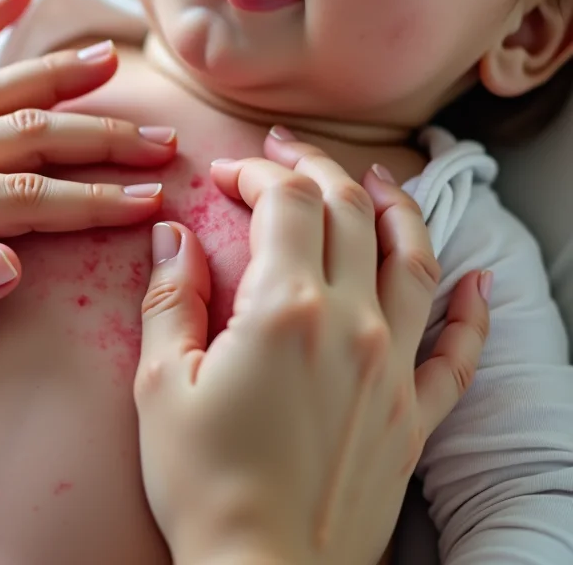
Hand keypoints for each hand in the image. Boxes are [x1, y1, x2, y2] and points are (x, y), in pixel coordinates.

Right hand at [134, 132, 490, 564]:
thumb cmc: (203, 483)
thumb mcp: (159, 384)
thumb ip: (169, 298)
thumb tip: (172, 235)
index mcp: (285, 310)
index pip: (285, 203)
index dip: (254, 172)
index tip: (223, 172)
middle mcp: (351, 325)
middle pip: (348, 214)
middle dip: (314, 169)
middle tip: (283, 153)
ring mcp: (392, 368)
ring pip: (413, 261)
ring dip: (395, 208)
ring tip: (377, 180)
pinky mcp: (413, 414)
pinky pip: (459, 351)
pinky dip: (471, 310)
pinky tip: (475, 282)